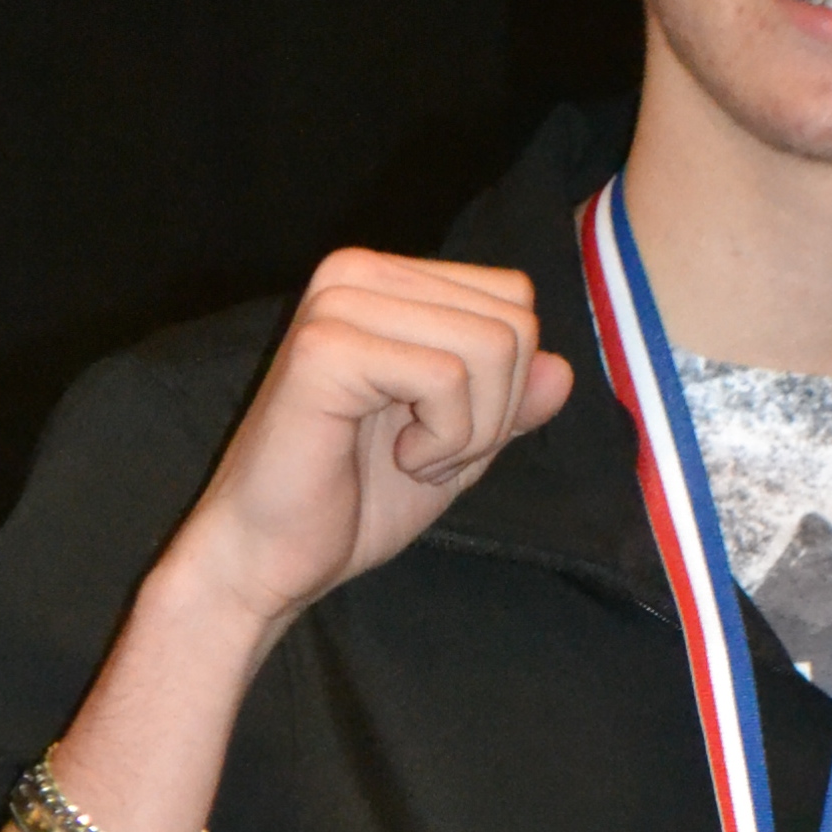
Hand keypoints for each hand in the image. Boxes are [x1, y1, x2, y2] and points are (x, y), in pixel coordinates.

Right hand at [169, 249, 572, 631]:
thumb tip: (563, 369)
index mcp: (386, 282)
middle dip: (494, 410)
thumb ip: (510, 403)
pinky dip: (443, 439)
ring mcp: (338, 303)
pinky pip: (448, 377)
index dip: (507, 384)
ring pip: (493, 345)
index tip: (443, 433)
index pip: (513, 298)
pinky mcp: (325, 347)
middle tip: (425, 450)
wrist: (268, 560)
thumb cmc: (352, 503)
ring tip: (408, 455)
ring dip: (469, 429)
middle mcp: (358, 272)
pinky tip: (394, 458)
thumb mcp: (460, 447)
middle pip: (513, 320)